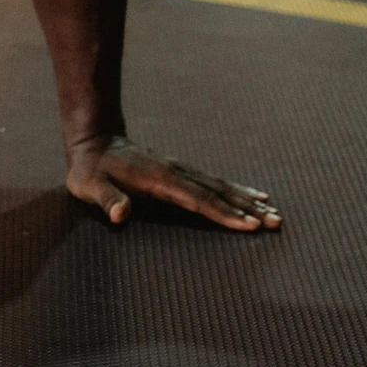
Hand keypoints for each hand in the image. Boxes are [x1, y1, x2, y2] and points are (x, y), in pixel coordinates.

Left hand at [67, 134, 280, 230]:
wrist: (95, 141)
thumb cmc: (90, 171)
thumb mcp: (89, 186)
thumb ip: (106, 200)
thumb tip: (120, 214)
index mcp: (160, 179)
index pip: (198, 200)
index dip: (224, 214)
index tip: (250, 225)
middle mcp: (177, 172)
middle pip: (219, 192)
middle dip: (249, 209)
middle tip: (277, 223)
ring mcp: (181, 170)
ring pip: (222, 186)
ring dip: (249, 201)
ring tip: (276, 212)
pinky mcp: (182, 172)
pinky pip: (216, 183)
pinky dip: (238, 191)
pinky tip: (255, 196)